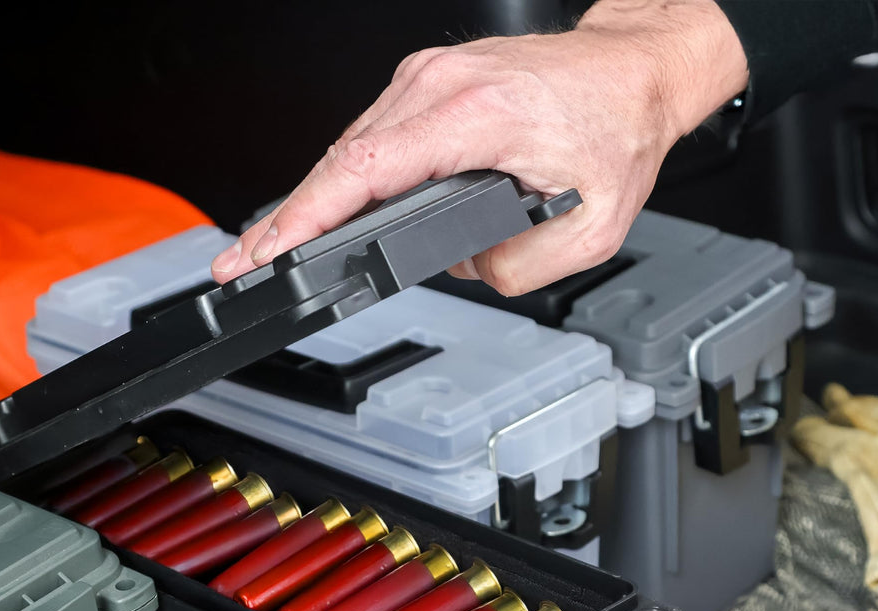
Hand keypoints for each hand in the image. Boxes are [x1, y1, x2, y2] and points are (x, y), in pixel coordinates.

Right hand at [211, 0, 747, 294]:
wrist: (636, 70)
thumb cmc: (617, 128)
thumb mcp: (591, 229)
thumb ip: (522, 268)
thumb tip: (469, 272)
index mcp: (476, 116)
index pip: (365, 174)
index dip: (307, 218)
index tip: (269, 250)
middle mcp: (441, 86)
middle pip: (340, 161)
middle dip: (285, 220)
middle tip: (242, 264)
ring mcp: (430, 78)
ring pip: (350, 148)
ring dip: (310, 199)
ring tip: (273, 246)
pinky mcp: (429, 82)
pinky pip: (373, 136)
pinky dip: (342, 177)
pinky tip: (324, 206)